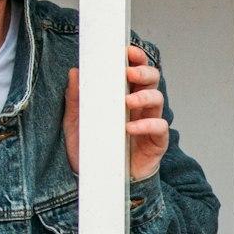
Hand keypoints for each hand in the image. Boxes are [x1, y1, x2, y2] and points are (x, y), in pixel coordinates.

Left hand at [64, 44, 167, 182]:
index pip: (134, 72)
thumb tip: (74, 73)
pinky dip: (147, 124)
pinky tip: (130, 128)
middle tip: (129, 72)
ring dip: (145, 96)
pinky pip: (159, 128)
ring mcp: (149, 124)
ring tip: (128, 101)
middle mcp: (139, 108)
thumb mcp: (75, 124)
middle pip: (152, 81)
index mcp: (122, 98)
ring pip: (158, 100)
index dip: (135, 58)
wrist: (97, 183)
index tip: (127, 51)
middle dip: (144, 72)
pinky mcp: (155, 143)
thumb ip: (75, 99)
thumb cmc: (91, 152)